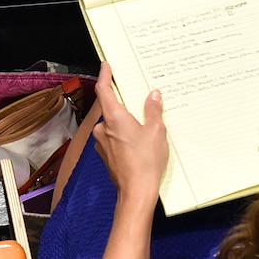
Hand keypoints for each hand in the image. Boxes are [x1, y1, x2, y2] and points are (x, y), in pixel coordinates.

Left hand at [91, 68, 168, 194]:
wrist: (135, 192)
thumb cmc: (146, 162)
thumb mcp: (156, 131)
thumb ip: (153, 110)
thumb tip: (153, 95)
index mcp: (114, 118)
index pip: (104, 90)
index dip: (104, 76)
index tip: (106, 66)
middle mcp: (103, 129)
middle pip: (110, 108)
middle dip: (124, 103)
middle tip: (139, 99)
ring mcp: (102, 143)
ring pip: (113, 124)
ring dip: (125, 121)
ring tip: (144, 125)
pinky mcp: (105, 154)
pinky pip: (113, 137)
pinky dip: (123, 135)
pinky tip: (138, 141)